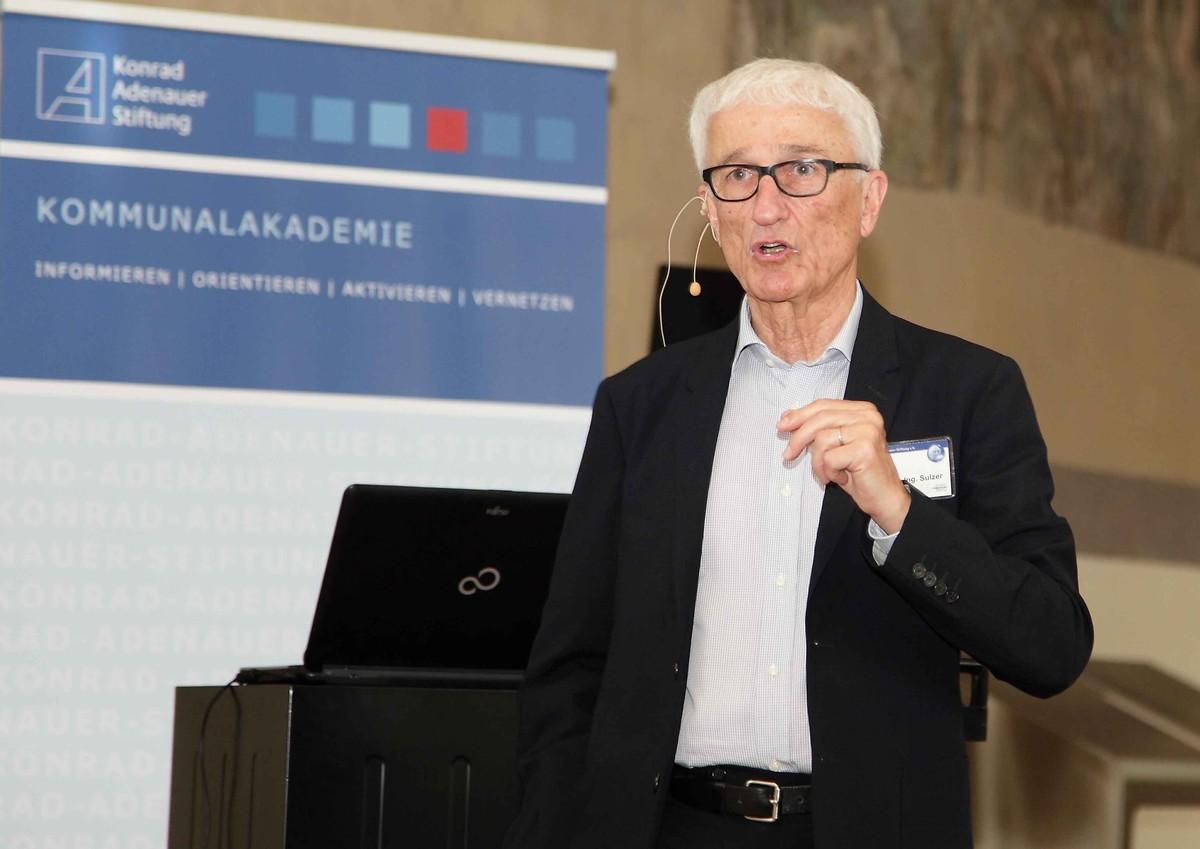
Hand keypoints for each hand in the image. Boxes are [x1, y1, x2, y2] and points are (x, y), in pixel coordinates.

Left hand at [777, 399, 910, 533]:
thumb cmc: (860, 473)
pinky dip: (829, 472)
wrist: (885, 498)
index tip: (782, 426)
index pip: (823, 405)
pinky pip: (829, 458)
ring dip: (818, 462)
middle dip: (799, 437)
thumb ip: (818, 428)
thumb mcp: (836, 446)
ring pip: (821, 439)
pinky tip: (842, 478)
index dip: (799, 415)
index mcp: (862, 410)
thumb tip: (788, 416)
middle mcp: (868, 416)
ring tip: (828, 473)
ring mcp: (868, 431)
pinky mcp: (864, 449)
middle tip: (788, 455)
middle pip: (820, 418)